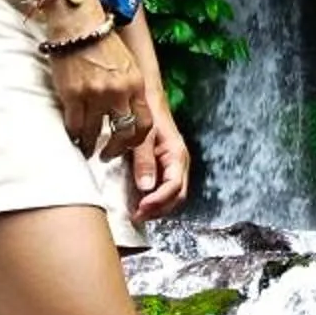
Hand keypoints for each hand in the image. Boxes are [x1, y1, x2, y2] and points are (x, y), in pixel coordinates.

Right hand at [49, 30, 147, 162]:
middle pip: (123, 134)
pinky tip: (73, 137)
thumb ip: (131, 90)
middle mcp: (119, 92)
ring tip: (86, 147)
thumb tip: (130, 115)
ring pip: (94, 133)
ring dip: (90, 144)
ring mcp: (95, 95)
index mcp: (136, 85)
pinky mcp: (73, 95)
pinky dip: (74, 135)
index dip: (136, 141)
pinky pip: (75, 125)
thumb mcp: (129, 65)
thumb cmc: (103, 44)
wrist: (79, 25)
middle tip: (106, 155)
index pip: (144, 124)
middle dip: (115, 150)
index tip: (127, 146)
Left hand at [129, 97, 190, 220]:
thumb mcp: (143, 135)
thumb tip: (146, 188)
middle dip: (158, 210)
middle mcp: (178, 164)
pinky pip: (163, 189)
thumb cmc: (145, 112)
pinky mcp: (163, 167)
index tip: (139, 210)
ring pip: (171, 196)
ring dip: (156, 207)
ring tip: (137, 212)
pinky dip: (153, 199)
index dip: (158, 202)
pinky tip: (138, 201)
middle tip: (137, 217)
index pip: (173, 187)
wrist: (145, 97)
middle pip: (176, 197)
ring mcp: (172, 166)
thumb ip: (144, 160)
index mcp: (177, 156)